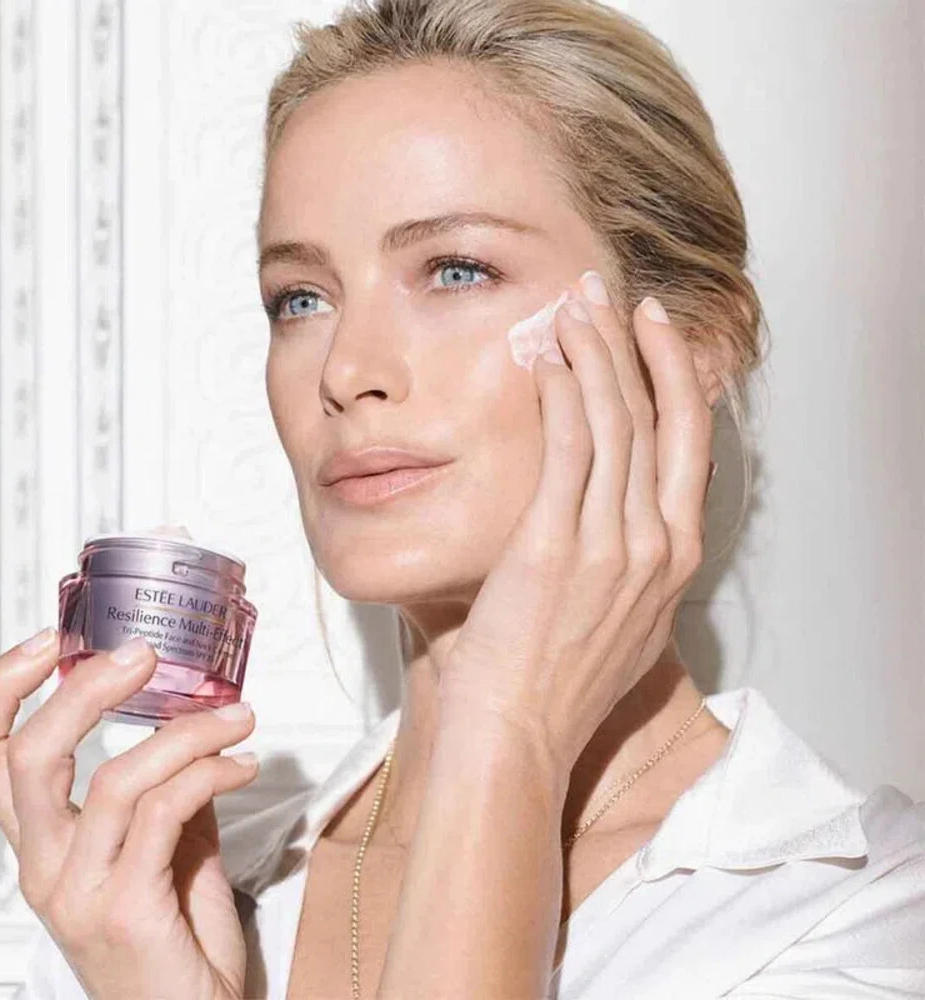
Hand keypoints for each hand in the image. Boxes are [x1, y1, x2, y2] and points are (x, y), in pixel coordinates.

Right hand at [0, 631, 257, 999]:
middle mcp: (46, 865)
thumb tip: (196, 728)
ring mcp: (79, 890)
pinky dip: (209, 772)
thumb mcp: (166, 850)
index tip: (54, 640)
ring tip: (237, 718)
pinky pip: (164, 811)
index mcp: (44, 844)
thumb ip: (168, 792)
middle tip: (143, 657)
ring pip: (114, 777)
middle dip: (85, 689)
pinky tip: (242, 765)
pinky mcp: (125, 908)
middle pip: (29, 756)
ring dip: (187, 732)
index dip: (3, 688)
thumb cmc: (175, 943)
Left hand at [441, 272, 713, 776]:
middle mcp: (654, 546)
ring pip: (614, 423)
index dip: (677, 380)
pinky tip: (547, 359)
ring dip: (594, 354)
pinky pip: (568, 450)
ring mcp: (609, 546)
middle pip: (656, 420)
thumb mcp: (616, 617)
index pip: (688, 445)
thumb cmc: (554, 680)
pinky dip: (562, 396)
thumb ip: (623, 558)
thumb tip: (605, 509)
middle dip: (636, 348)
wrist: (517, 735)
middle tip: (613, 296)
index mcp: (673, 559)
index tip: (655, 334)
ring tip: (572, 307)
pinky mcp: (553, 547)